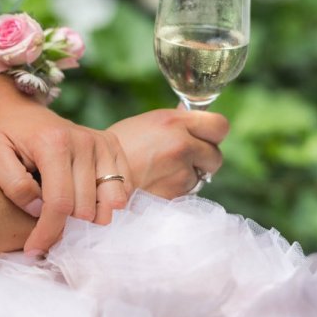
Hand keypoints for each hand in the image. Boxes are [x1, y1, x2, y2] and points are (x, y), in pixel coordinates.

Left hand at [0, 77, 132, 254]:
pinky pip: (123, 188)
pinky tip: (86, 202)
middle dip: (65, 226)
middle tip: (46, 228)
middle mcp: (84, 142)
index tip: (34, 250)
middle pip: (85, 207)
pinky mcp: (112, 146)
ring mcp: (102, 143)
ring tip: (67, 216)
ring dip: (89, 217)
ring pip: (109, 202)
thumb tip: (38, 211)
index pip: (59, 202)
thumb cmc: (3, 136)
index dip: (48, 233)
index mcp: (53, 144)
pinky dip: (106, 203)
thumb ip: (12, 185)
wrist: (19, 109)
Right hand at [108, 107, 228, 198]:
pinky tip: (157, 185)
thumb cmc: (118, 149)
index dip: (214, 133)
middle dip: (204, 159)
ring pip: (202, 177)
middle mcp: (181, 145)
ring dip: (188, 177)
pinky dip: (177, 191)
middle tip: (185, 160)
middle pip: (216, 155)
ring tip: (161, 174)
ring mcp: (180, 172)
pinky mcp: (176, 195)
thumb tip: (197, 125)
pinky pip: (188, 193)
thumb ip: (177, 124)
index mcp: (174, 122)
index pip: (219, 125)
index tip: (207, 137)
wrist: (97, 177)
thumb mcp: (148, 123)